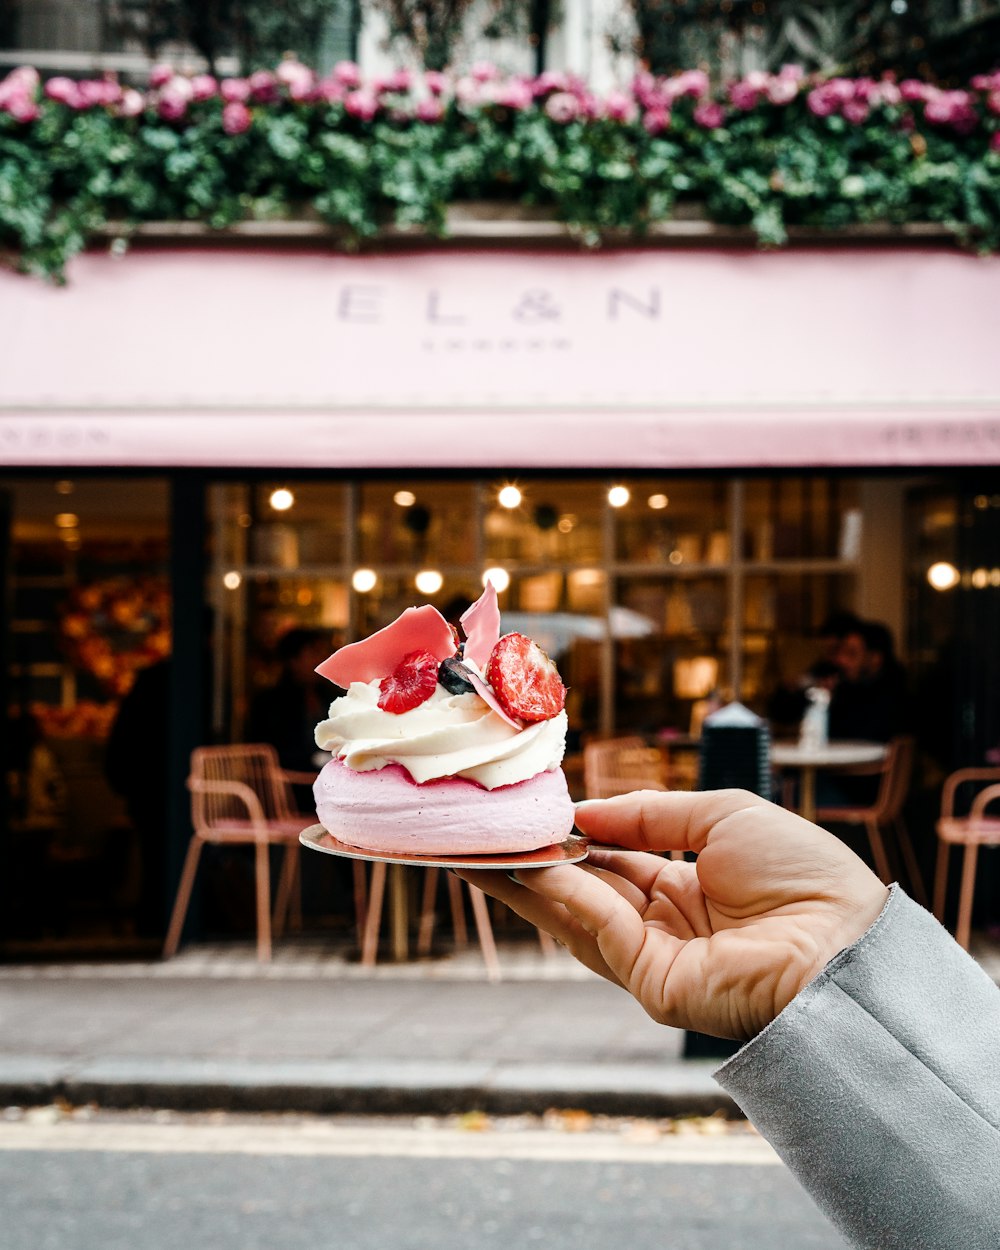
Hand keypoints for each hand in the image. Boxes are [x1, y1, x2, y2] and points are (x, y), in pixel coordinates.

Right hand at [457, 789, 888, 1040]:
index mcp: (684, 889)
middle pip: (580, 890)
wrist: (848, 938)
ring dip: (525, 880)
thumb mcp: (719, 817)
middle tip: (477, 833)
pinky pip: (599, 929)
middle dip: (529, 862)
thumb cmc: (802, 873)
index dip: (569, 836)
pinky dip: (562, 894)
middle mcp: (663, 926)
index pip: (610, 860)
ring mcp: (655, 959)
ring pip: (574, 914)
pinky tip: (529, 863)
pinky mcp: (654, 985)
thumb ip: (647, 813)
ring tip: (478, 845)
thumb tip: (582, 810)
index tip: (527, 812)